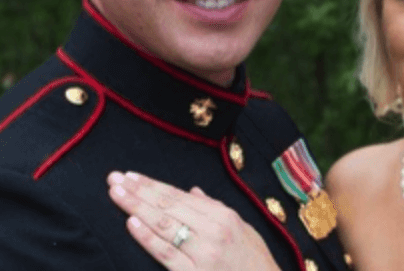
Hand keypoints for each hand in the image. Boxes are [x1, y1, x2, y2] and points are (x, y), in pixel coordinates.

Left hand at [107, 171, 280, 270]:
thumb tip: (193, 191)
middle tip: (114, 179)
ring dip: (137, 207)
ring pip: (164, 224)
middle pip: (168, 205)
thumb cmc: (254, 262)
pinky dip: (148, 238)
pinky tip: (132, 224)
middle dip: (139, 190)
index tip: (131, 176)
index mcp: (223, 216)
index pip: (179, 196)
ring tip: (116, 195)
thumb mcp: (242, 229)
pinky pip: (167, 254)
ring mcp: (204, 253)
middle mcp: (213, 230)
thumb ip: (215, 209)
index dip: (153, 185)